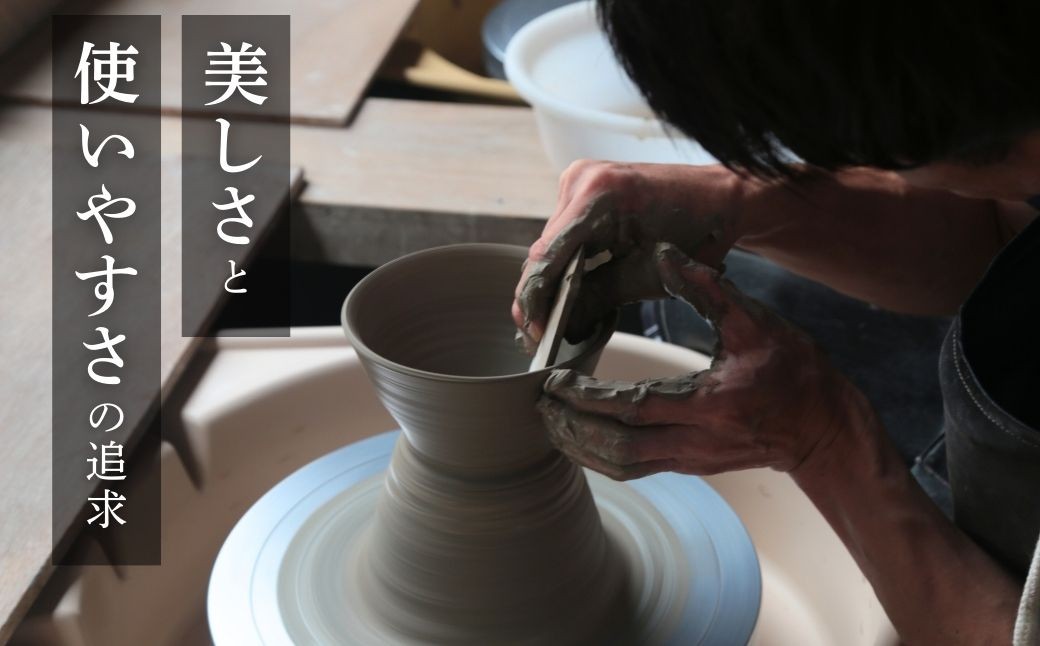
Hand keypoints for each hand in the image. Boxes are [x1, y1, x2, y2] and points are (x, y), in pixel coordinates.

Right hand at [512, 160, 744, 349]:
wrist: (720, 198)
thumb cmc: (699, 233)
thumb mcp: (648, 277)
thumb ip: (599, 297)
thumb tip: (562, 326)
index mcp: (599, 195)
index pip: (548, 255)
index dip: (535, 298)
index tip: (533, 331)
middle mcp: (582, 179)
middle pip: (544, 250)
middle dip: (539, 293)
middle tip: (538, 335)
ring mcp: (580, 178)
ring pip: (551, 244)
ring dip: (550, 279)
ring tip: (550, 319)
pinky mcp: (584, 187)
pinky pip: (564, 232)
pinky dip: (564, 262)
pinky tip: (566, 291)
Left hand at [538, 243, 867, 479]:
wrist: (823, 427)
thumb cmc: (793, 371)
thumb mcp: (755, 322)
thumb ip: (706, 289)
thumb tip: (664, 253)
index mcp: (710, 404)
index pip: (635, 408)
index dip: (589, 399)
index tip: (556, 382)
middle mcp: (697, 441)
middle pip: (619, 446)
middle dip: (572, 428)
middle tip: (539, 405)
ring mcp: (692, 459)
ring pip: (624, 465)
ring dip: (581, 448)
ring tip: (549, 423)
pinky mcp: (690, 465)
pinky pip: (636, 468)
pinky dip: (601, 456)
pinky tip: (579, 439)